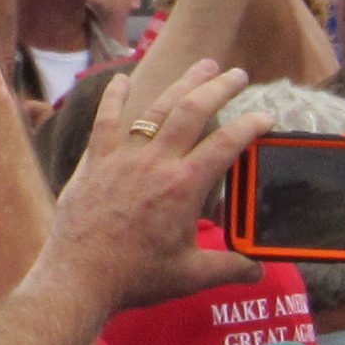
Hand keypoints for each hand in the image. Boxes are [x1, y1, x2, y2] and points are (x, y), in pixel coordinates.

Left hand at [45, 59, 260, 308]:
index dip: (250, 126)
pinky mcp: (96, 162)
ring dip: (181, 83)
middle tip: (238, 74)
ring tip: (201, 67)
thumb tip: (258, 271)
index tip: (264, 117)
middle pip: (193, 110)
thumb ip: (229, 268)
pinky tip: (121, 79)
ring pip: (156, 108)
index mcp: (183, 187)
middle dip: (219, 88)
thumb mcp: (190, 276)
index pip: (226, 145)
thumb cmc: (135, 277)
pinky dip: (114, 98)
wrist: (79, 277)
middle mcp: (155, 163)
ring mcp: (123, 157)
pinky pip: (105, 120)